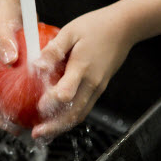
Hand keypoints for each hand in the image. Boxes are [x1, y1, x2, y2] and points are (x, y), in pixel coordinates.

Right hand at [0, 0, 21, 133]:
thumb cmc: (4, 8)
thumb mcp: (3, 21)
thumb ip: (4, 37)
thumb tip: (9, 58)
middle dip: (2, 118)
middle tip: (17, 130)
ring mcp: (6, 66)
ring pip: (9, 94)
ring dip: (16, 109)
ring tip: (30, 121)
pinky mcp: (19, 62)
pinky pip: (23, 82)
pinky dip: (30, 94)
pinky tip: (43, 99)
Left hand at [31, 4, 135, 138]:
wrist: (124, 27)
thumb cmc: (95, 26)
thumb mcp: (70, 32)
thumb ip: (53, 50)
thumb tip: (37, 65)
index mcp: (82, 68)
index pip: (67, 92)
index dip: (51, 102)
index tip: (38, 107)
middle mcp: (92, 83)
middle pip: (74, 113)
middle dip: (54, 126)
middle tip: (36, 133)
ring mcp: (97, 88)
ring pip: (80, 114)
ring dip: (61, 126)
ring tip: (44, 133)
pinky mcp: (98, 88)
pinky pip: (84, 108)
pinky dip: (69, 118)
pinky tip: (56, 120)